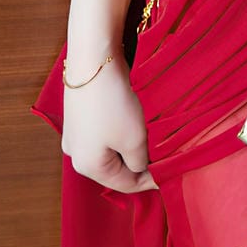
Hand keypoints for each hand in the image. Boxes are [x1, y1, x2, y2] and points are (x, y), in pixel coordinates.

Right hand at [61, 56, 157, 192]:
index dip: (150, 180)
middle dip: (139, 162)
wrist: (93, 61)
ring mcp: (75, 135)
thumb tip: (141, 168)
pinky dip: (119, 131)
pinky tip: (132, 118)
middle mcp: (76, 154)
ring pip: (110, 149)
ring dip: (130, 145)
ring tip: (150, 135)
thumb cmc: (112, 104)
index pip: (126, 184)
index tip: (171, 172)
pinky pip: (103, 133)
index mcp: (87, 167)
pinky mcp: (78, 117)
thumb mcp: (134, 140)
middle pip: (116, 168)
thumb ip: (140, 162)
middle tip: (163, 153)